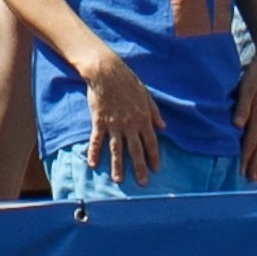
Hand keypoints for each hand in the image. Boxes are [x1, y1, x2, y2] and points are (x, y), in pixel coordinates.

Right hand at [80, 53, 164, 183]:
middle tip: (142, 183)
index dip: (153, 156)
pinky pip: (96, 140)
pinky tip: (93, 164)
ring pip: (116, 149)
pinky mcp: (99, 121)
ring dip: (118, 166)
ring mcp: (114, 124)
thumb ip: (155, 113)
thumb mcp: (147, 96)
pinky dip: (94, 152)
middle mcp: (130, 124)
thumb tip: (163, 127)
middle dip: (139, 167)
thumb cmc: (128, 81)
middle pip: (135, 150)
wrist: (107, 72)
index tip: (155, 169)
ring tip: (119, 180)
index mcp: (143, 118)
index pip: (151, 142)